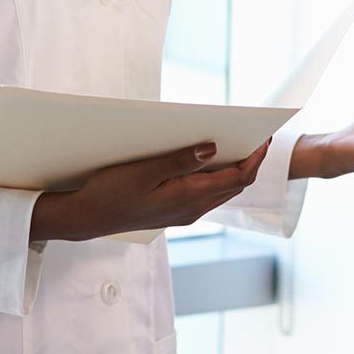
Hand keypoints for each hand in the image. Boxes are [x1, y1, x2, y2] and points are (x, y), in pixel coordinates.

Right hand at [28, 138, 270, 242]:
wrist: (87, 219)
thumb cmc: (110, 193)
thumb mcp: (143, 172)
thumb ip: (179, 161)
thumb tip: (213, 148)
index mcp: (189, 198)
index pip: (238, 178)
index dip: (256, 158)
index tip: (266, 137)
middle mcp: (192, 210)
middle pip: (235, 185)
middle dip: (250, 160)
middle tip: (258, 134)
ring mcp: (184, 213)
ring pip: (221, 190)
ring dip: (234, 169)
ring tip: (239, 142)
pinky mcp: (174, 211)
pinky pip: (206, 193)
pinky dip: (215, 176)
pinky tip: (209, 160)